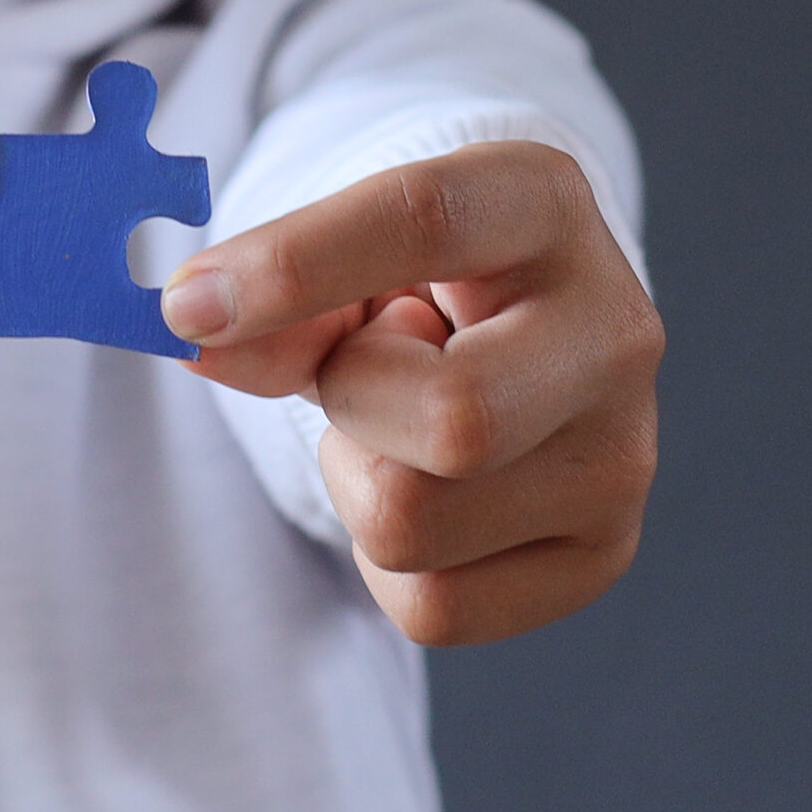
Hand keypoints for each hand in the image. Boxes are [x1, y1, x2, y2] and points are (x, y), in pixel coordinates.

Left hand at [162, 141, 662, 645]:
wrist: (510, 337)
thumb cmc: (411, 285)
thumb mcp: (341, 258)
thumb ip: (272, 296)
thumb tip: (196, 334)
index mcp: (542, 203)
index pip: (425, 219)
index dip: (293, 266)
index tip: (188, 306)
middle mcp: (615, 330)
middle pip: (453, 419)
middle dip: (353, 402)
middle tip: (360, 369)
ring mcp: (624, 456)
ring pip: (414, 526)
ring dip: (360, 480)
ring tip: (398, 426)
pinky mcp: (600, 556)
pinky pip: (432, 608)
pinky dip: (388, 563)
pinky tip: (423, 490)